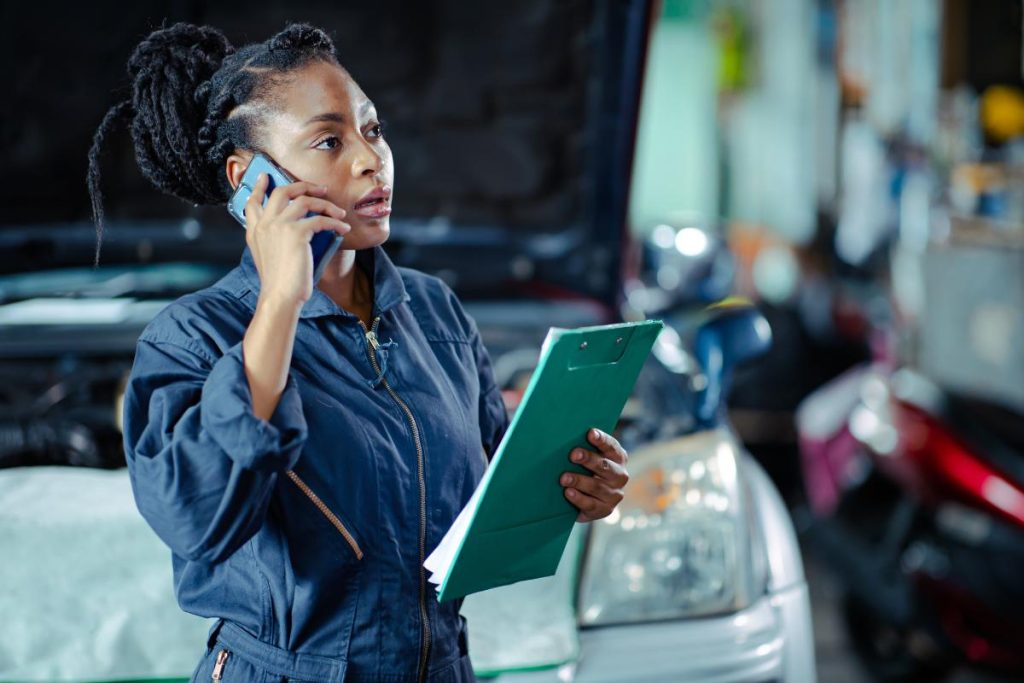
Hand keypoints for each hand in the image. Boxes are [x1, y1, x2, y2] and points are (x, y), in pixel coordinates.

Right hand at [244, 173, 350, 308]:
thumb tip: (296, 229)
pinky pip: (321, 219)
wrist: (280, 296)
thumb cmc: (279, 282)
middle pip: (282, 191)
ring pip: (305, 201)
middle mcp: (265, 224)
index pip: (252, 202)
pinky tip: (343, 228)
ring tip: (339, 212)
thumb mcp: (267, 257)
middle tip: (319, 188)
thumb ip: (273, 239)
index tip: (265, 176)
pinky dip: (335, 222)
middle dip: (302, 185)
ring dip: (326, 204)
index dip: (259, 187)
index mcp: (255, 231)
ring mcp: (279, 226)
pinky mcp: (297, 233)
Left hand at [560, 428, 628, 522]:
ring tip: (564, 478)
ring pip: (596, 486)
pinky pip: (591, 504)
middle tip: (573, 455)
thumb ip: (584, 448)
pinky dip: (578, 498)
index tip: (590, 433)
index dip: (601, 440)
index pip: (611, 446)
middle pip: (605, 466)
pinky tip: (568, 492)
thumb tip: (563, 437)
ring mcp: (614, 494)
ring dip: (579, 481)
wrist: (590, 499)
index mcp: (618, 457)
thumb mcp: (589, 459)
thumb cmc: (586, 470)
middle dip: (588, 459)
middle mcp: (620, 475)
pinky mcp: (605, 509)